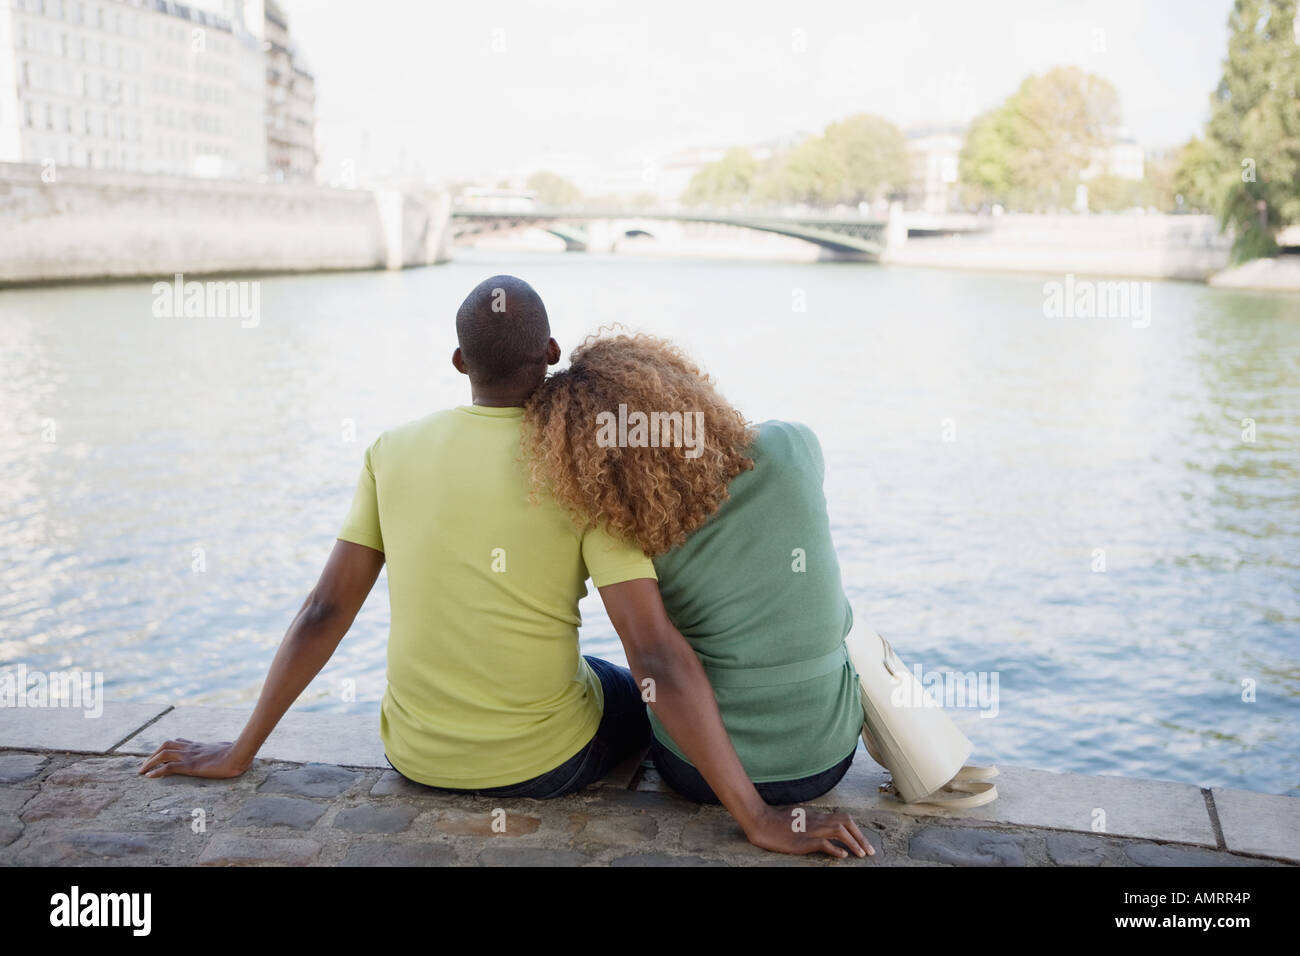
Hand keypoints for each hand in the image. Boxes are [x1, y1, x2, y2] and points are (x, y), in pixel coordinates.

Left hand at [138, 739, 250, 779]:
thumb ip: (222, 749)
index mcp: (199, 746)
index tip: (158, 755)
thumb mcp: (226, 749)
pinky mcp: (190, 766)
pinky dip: (156, 771)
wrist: (239, 753)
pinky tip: (149, 777)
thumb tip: (229, 750)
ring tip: (142, 771)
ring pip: (163, 754)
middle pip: (166, 745)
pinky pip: (168, 767)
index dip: (165, 748)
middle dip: (152, 754)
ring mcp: (190, 756)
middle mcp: (191, 748)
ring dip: (149, 762)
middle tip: (144, 765)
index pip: (178, 742)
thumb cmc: (237, 752)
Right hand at [744, 805, 873, 858]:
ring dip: (854, 843)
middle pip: (846, 822)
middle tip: (870, 850)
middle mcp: (817, 820)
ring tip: (862, 854)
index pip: (843, 818)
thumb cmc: (777, 820)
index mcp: (817, 815)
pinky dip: (836, 849)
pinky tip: (843, 855)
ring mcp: (811, 830)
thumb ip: (811, 820)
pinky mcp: (803, 840)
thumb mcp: (798, 817)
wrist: (762, 822)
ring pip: (839, 831)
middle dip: (861, 836)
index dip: (856, 830)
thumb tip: (822, 825)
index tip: (864, 841)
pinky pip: (823, 843)